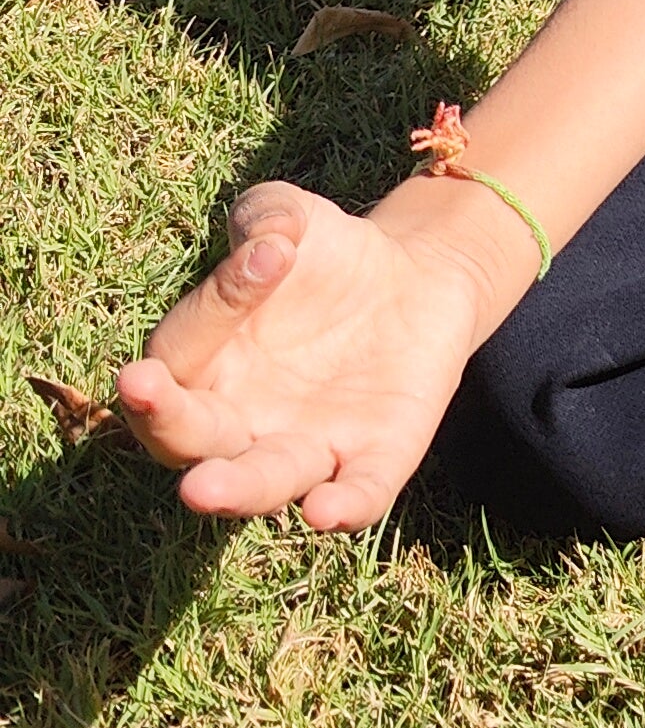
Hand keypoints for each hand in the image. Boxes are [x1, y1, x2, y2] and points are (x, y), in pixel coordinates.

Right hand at [111, 179, 522, 529]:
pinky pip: (355, 495)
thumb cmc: (326, 254)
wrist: (417, 276)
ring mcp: (305, 447)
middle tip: (144, 398)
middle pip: (188, 440)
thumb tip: (268, 242)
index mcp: (203, 365)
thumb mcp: (291, 219)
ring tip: (204, 490)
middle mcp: (239, 422)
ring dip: (235, 490)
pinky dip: (341, 507)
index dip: (211, 308)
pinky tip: (326, 511)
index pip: (177, 355)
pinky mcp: (372, 458)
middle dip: (165, 423)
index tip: (266, 255)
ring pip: (261, 483)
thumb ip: (265, 216)